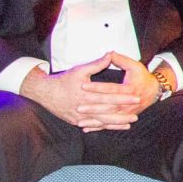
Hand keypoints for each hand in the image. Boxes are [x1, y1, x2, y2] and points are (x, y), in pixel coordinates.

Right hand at [20, 54, 144, 130]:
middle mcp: (83, 107)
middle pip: (107, 112)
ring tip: (131, 122)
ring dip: (117, 123)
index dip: (123, 97)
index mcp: (86, 94)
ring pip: (101, 122)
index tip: (136, 97)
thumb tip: (111, 54)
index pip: (109, 96)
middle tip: (137, 113)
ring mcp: (79, 116)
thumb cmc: (63, 80)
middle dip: (123, 113)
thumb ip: (97, 64)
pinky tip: (117, 127)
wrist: (44, 93)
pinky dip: (106, 127)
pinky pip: (94, 126)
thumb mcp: (79, 70)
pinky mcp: (76, 122)